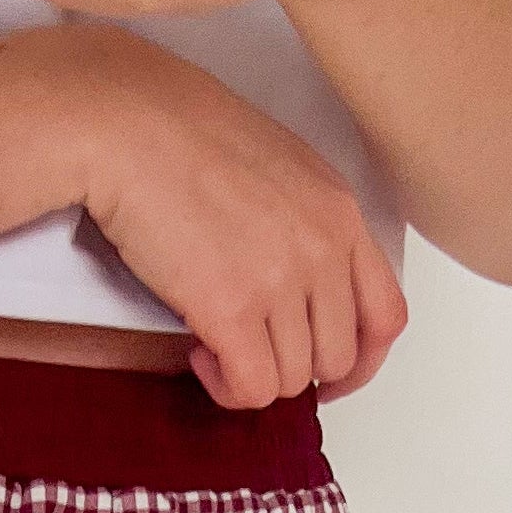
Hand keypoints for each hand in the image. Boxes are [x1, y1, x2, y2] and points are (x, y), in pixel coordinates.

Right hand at [50, 24, 406, 405]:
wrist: (124, 124)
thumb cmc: (181, 134)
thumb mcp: (278, 167)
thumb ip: (306, 227)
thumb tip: (299, 295)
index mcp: (340, 212)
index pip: (386, 316)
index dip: (362, 361)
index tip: (330, 375)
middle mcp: (322, 248)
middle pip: (337, 358)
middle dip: (293, 369)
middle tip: (251, 353)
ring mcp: (281, 279)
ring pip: (292, 380)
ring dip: (252, 378)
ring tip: (214, 345)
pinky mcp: (232, 307)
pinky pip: (252, 387)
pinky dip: (226, 388)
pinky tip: (199, 354)